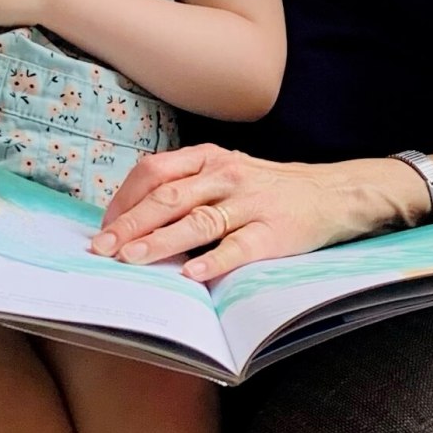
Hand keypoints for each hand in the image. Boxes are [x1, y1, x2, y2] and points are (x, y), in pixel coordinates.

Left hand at [91, 145, 404, 280]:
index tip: (102, 227)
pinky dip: (214, 261)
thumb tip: (132, 216)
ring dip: (160, 240)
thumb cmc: (265, 188)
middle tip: (101, 247)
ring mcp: (249, 202)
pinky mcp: (273, 231)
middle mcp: (224, 175)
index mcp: (206, 158)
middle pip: (167, 196)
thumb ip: (184, 186)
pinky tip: (192, 273)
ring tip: (132, 258)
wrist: (331, 194)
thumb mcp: (223, 172)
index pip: (153, 172)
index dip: (123, 200)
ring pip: (197, 220)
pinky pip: (239, 247)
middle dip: (130, 223)